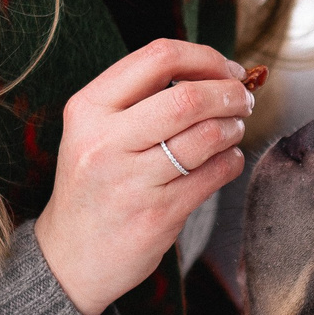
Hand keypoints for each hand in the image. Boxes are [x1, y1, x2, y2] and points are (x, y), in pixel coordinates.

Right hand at [35, 38, 254, 314]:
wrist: (69, 258)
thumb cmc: (94, 184)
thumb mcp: (95, 131)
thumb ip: (141, 97)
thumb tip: (216, 69)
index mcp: (88, 108)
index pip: (157, 57)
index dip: (205, 58)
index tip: (228, 69)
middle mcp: (104, 141)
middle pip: (188, 97)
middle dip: (229, 93)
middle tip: (244, 100)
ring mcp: (131, 180)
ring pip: (206, 136)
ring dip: (233, 128)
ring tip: (233, 130)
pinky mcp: (158, 214)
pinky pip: (215, 174)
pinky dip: (232, 161)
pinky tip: (226, 160)